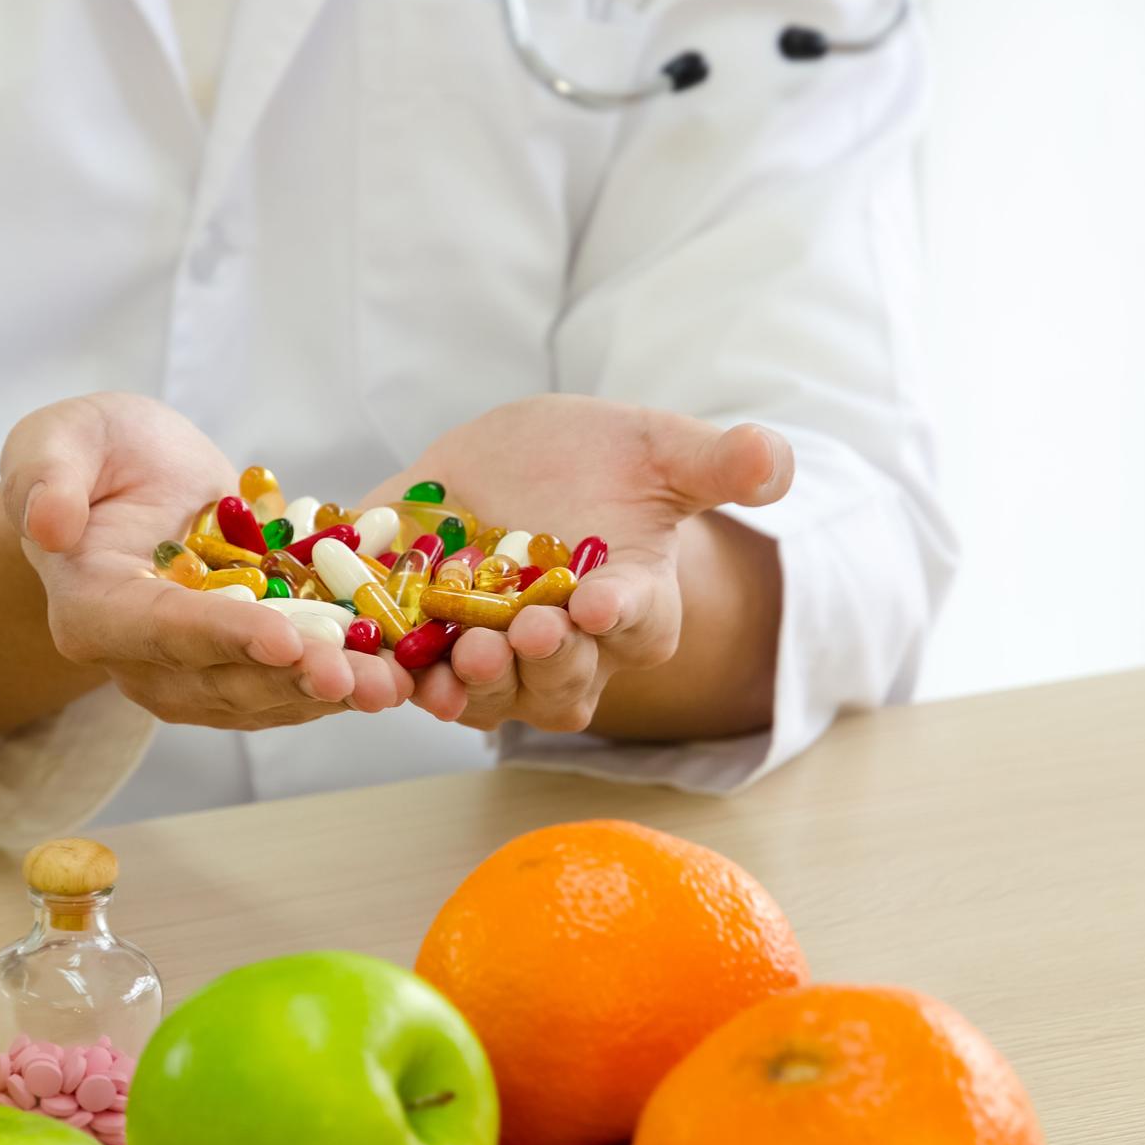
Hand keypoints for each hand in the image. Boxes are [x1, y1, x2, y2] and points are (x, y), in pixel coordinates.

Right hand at [3, 393, 412, 727]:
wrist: (124, 475)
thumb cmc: (87, 452)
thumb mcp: (55, 439)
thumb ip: (44, 476)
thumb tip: (47, 524)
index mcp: (92, 610)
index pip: (160, 631)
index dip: (223, 637)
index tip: (283, 640)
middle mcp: (139, 659)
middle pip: (221, 680)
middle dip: (295, 680)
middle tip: (362, 679)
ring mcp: (190, 670)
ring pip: (263, 694)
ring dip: (331, 694)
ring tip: (393, 686)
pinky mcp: (237, 663)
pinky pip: (290, 680)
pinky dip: (344, 677)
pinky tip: (399, 671)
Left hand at [361, 395, 790, 733]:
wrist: (525, 463)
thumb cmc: (608, 463)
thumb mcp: (661, 449)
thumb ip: (718, 462)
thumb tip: (773, 462)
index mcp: (631, 605)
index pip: (637, 624)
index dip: (621, 617)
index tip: (602, 603)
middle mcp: (563, 647)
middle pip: (561, 683)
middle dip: (546, 663)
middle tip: (531, 631)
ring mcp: (488, 647)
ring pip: (485, 696)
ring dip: (473, 686)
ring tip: (465, 655)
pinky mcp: (418, 634)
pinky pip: (405, 673)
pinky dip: (387, 679)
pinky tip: (372, 670)